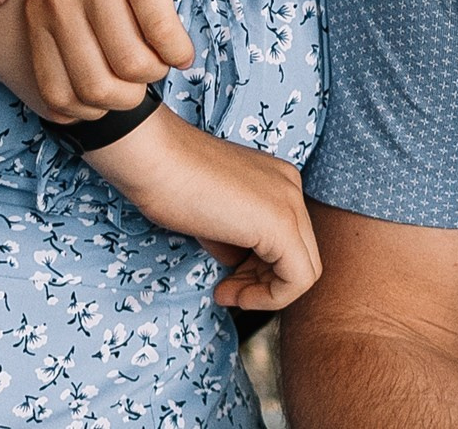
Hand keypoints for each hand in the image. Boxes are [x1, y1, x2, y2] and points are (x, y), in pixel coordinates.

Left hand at [25, 0, 195, 119]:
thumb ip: (68, 33)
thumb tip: (80, 110)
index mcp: (37, 8)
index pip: (57, 95)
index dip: (94, 111)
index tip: (118, 95)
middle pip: (98, 88)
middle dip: (132, 97)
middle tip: (149, 77)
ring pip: (134, 65)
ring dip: (159, 70)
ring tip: (168, 54)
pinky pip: (162, 32)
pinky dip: (179, 51)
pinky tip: (184, 47)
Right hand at [92, 111, 321, 310]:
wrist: (153, 158)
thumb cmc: (170, 182)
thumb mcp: (213, 216)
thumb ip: (235, 238)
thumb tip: (239, 265)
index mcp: (279, 180)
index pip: (287, 240)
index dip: (258, 270)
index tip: (225, 279)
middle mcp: (292, 188)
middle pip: (299, 256)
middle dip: (262, 283)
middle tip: (225, 290)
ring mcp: (291, 203)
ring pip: (304, 271)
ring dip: (264, 293)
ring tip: (225, 292)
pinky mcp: (281, 224)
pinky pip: (298, 279)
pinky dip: (268, 298)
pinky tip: (232, 293)